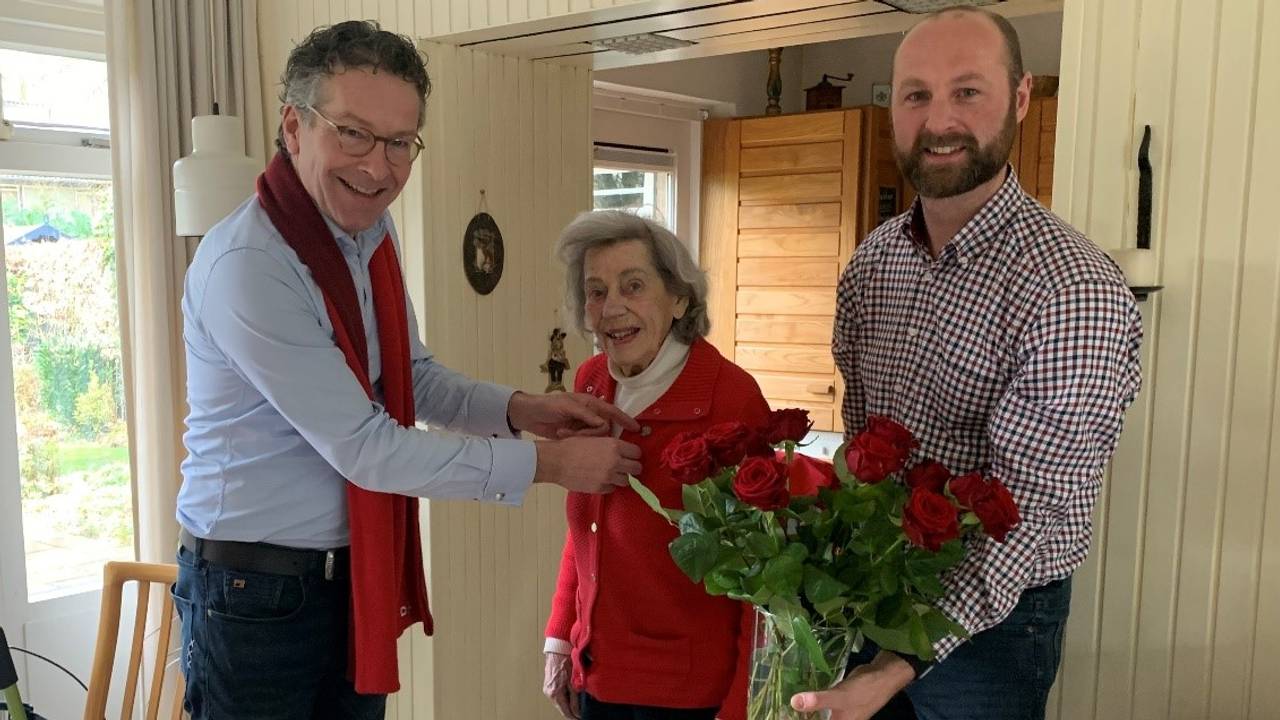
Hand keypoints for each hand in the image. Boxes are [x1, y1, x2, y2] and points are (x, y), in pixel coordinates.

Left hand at [508, 391, 639, 438]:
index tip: (636, 429)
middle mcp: (589, 414)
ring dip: (581, 437)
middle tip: (574, 433)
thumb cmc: (547, 405)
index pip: (612, 412)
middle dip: (593, 434)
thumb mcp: (566, 406)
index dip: (625, 420)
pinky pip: (585, 442)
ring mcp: (582, 426)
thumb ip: (585, 413)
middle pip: (604, 428)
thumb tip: (604, 424)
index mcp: (590, 403)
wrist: (528, 414)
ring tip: (563, 432)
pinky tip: (562, 436)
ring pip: (594, 437)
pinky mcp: (575, 435)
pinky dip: (575, 441)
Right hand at [533, 436, 641, 493]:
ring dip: (620, 478)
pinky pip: (612, 488)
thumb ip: (611, 445)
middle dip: (632, 468)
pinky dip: (608, 485)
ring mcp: (608, 476)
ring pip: (626, 481)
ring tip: (610, 474)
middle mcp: (615, 461)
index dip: (633, 455)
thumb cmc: (571, 447)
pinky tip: (600, 479)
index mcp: (614, 445)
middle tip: (625, 467)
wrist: (556, 461)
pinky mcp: (601, 488)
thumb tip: (622, 450)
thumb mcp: (595, 438)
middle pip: (637, 468)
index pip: (637, 452)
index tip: (630, 456)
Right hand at [543, 652, 578, 718]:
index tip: (580, 718)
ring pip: (559, 703)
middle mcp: (549, 693)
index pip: (565, 712)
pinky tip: (570, 693)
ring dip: (568, 703)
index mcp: (555, 693)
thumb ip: (575, 699)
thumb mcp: (573, 683)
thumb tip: (577, 712)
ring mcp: (547, 689)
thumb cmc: (566, 662)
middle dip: (571, 710)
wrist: (557, 650)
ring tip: (578, 701)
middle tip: (581, 710)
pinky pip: (557, 696)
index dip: (574, 717)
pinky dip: (564, 697)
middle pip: (562, 708)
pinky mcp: (548, 685)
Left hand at [789, 651, 914, 719]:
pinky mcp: (835, 702)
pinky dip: (808, 703)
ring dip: (802, 712)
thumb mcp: (840, 697)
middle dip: (797, 717)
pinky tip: (797, 696)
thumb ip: (818, 700)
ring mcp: (836, 714)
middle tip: (776, 712)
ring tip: (781, 706)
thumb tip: (793, 703)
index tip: (780, 717)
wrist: (883, 676)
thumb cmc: (863, 691)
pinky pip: (818, 706)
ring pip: (815, 716)